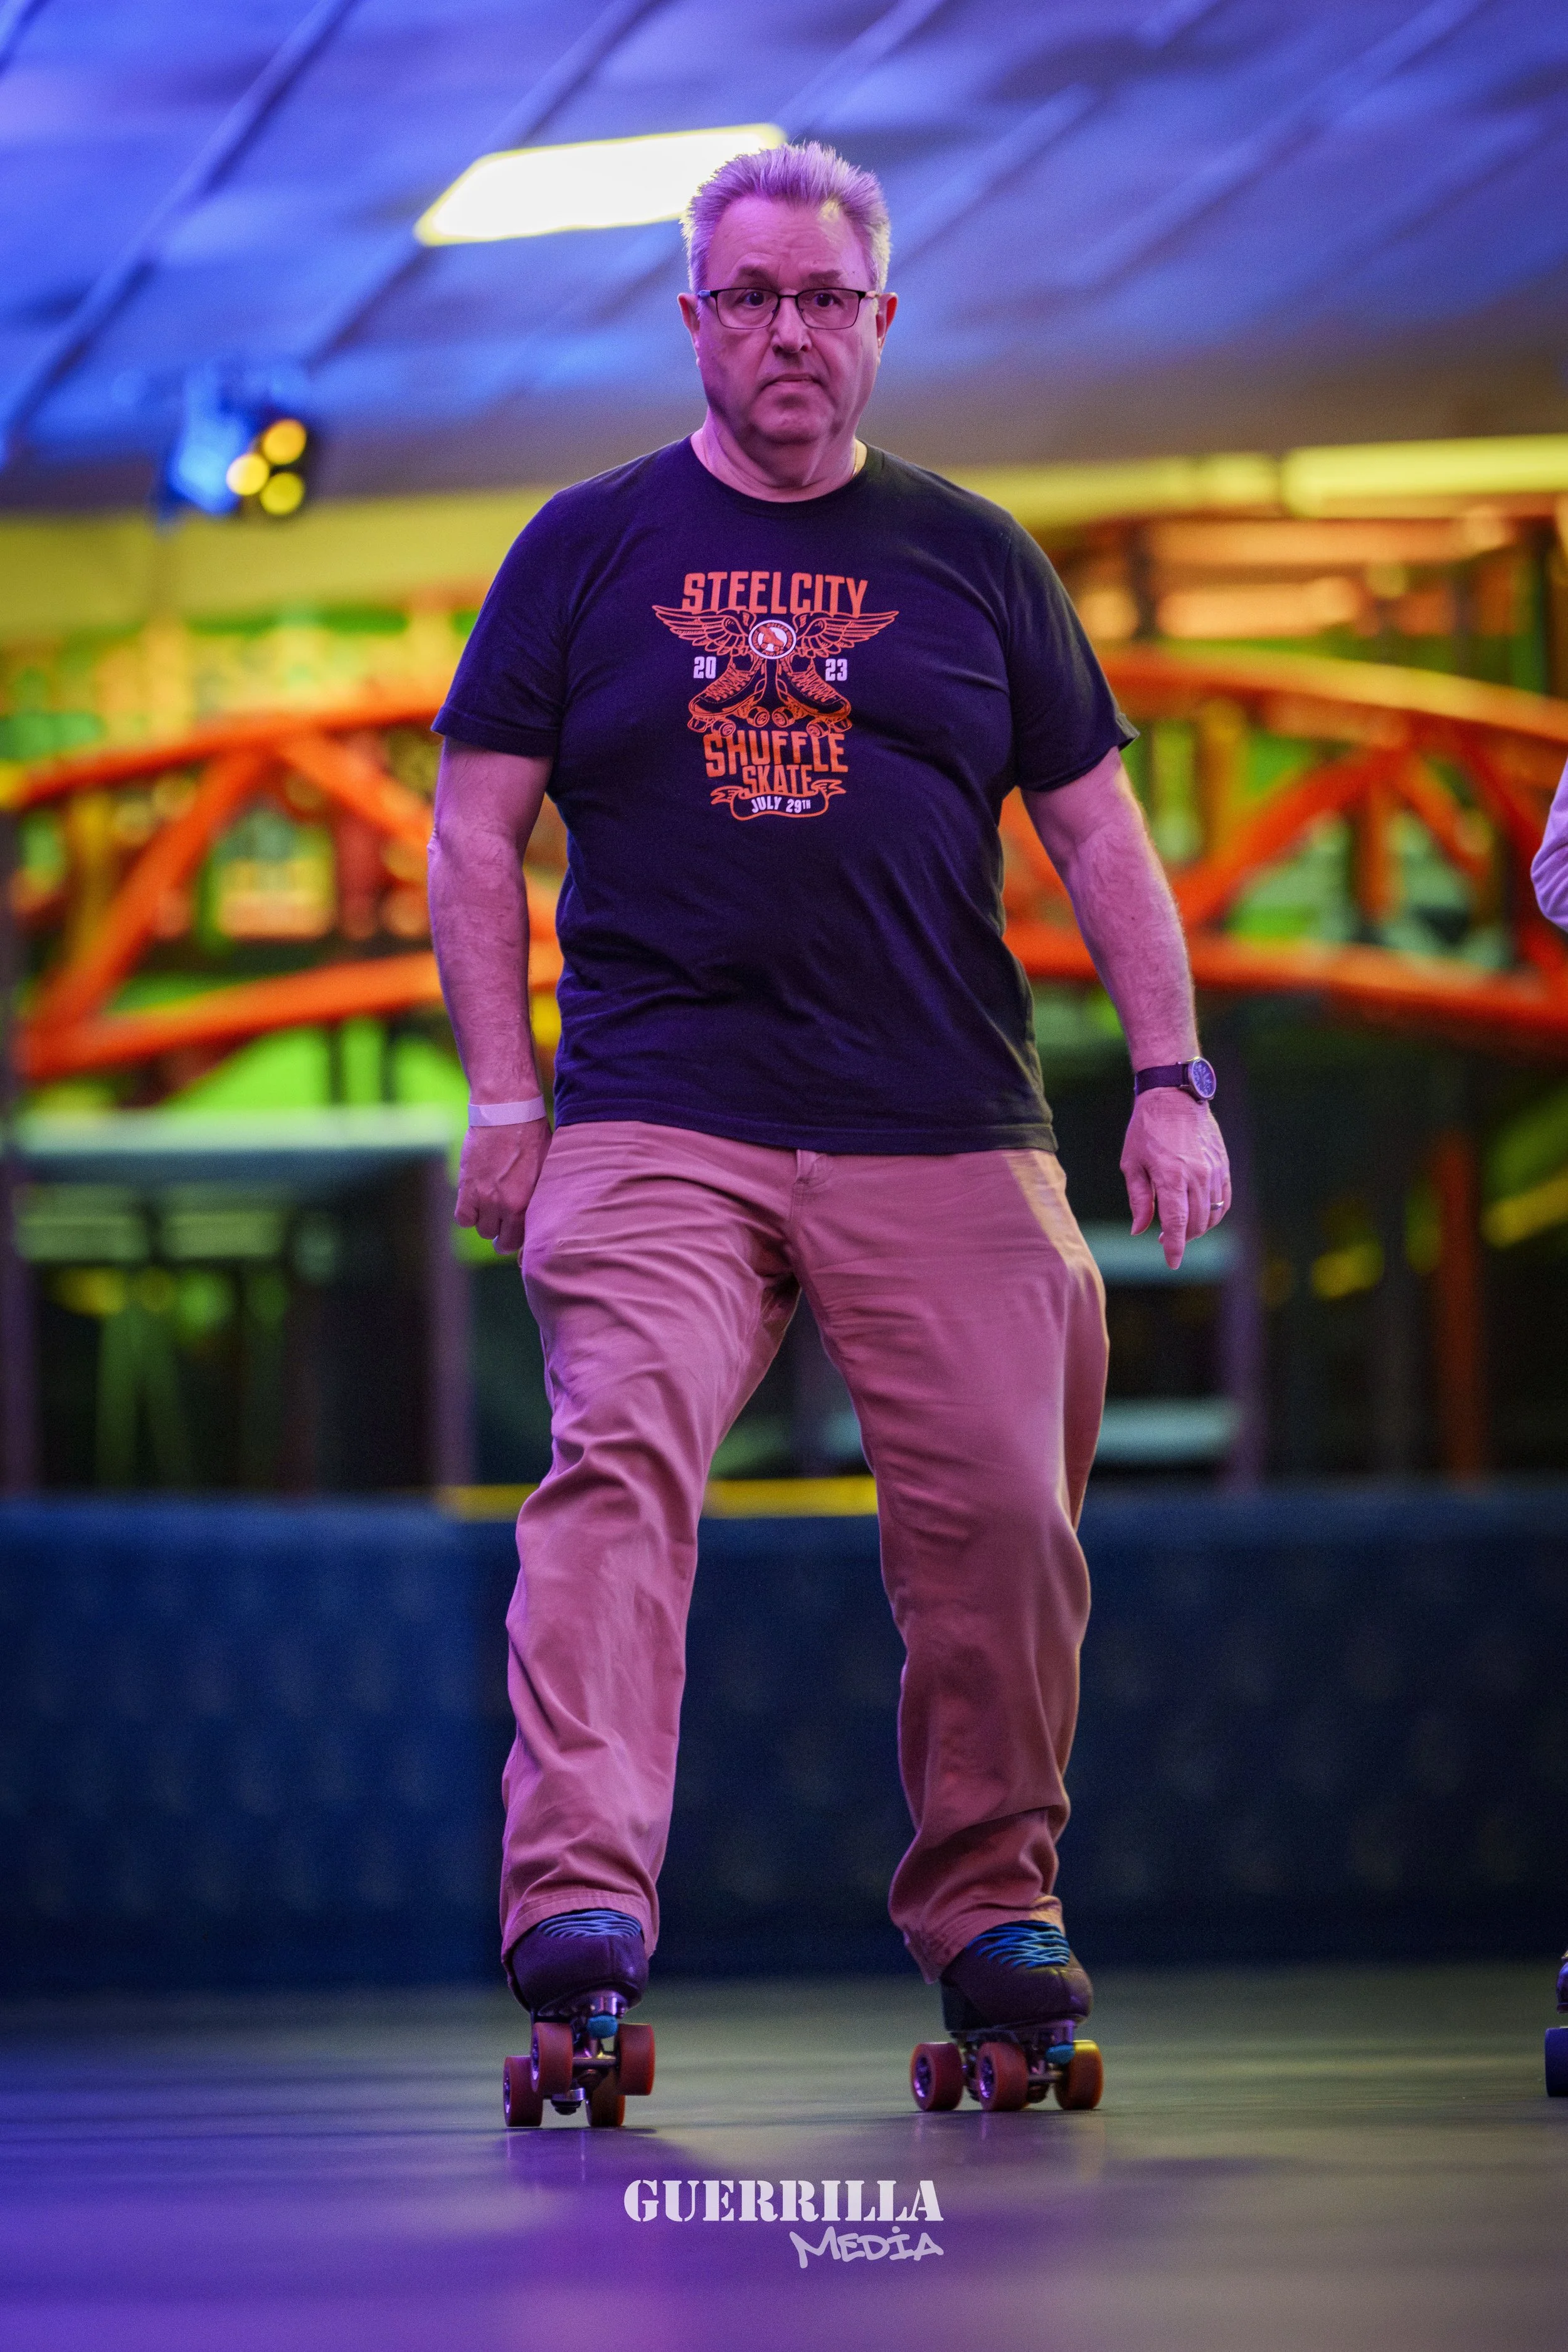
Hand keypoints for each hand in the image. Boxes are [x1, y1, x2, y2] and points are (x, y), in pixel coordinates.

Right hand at [454, 1119, 550, 1255]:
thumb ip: (542, 1195)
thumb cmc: (533, 1136)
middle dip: (503, 1235)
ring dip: (486, 1222)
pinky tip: (475, 1204)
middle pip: (501, 1240)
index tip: (518, 1233)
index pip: (522, 1240)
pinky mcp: (467, 1187)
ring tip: (491, 1209)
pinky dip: (468, 1214)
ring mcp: (484, 1197)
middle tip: (503, 1225)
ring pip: (481, 1229)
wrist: (506, 1112)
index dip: (520, 1239)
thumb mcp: (547, 1168)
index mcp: (529, 1203)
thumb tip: (543, 1214)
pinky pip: (462, 1218)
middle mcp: (506, 1205)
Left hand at [1119, 1089, 1231, 1269]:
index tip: (1172, 1263)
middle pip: (1195, 1223)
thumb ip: (1139, 1199)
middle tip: (1165, 1239)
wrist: (1174, 1095)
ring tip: (1180, 1226)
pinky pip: (1224, 1200)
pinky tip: (1201, 1215)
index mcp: (1171, 1176)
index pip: (1176, 1223)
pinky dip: (1214, 1213)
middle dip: (1181, 1238)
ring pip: (1212, 1214)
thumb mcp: (1132, 1164)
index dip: (1174, 1247)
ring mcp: (1214, 1171)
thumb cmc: (1146, 1129)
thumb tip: (1140, 1230)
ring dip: (1197, 1227)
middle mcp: (1197, 1176)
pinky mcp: (1223, 1165)